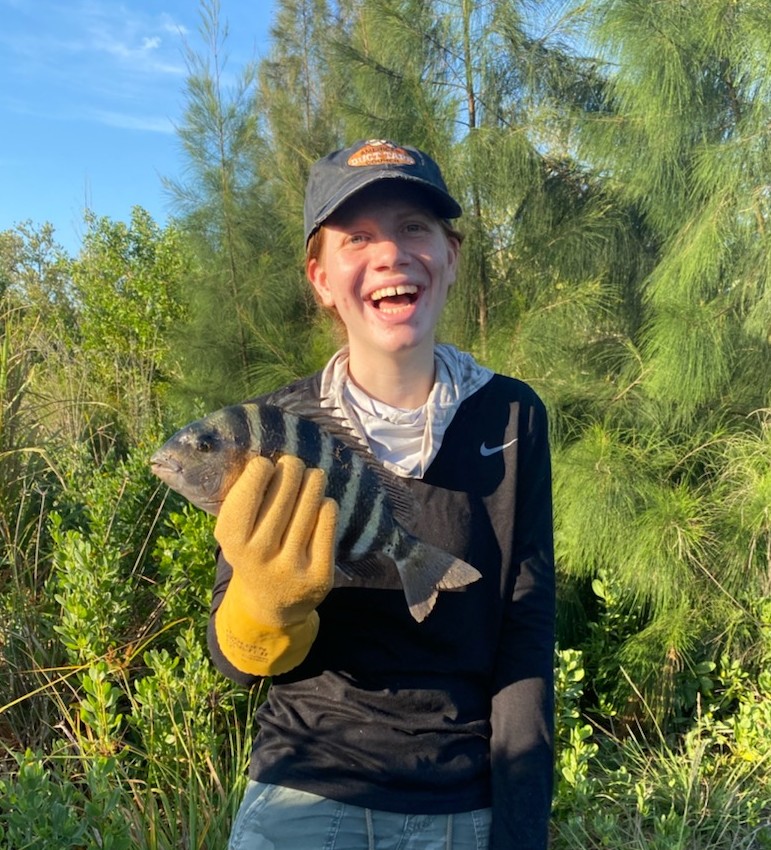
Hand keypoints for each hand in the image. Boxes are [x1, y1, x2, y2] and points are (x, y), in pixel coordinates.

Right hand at [213, 454, 337, 674]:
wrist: (271, 606)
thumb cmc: (253, 552)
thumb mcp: (235, 532)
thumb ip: (243, 499)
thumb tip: (266, 456)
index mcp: (232, 539)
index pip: (252, 485)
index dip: (264, 467)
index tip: (267, 466)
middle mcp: (260, 554)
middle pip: (287, 488)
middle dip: (293, 468)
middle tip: (294, 464)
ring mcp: (292, 566)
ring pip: (311, 500)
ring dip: (313, 481)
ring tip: (312, 476)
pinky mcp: (320, 575)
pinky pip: (328, 519)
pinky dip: (326, 505)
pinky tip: (320, 504)